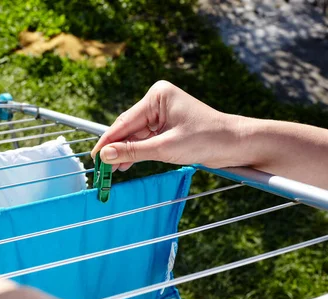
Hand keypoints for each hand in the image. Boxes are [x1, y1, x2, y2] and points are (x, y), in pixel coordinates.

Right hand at [91, 81, 243, 171]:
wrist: (237, 144)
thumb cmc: (207, 139)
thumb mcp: (166, 148)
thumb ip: (133, 152)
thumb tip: (105, 156)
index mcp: (157, 96)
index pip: (125, 121)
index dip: (107, 141)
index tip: (93, 157)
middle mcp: (157, 102)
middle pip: (128, 128)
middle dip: (115, 148)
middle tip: (100, 168)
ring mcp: (161, 114)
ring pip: (135, 136)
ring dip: (124, 153)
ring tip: (111, 171)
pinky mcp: (166, 127)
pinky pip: (145, 140)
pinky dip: (136, 153)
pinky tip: (125, 165)